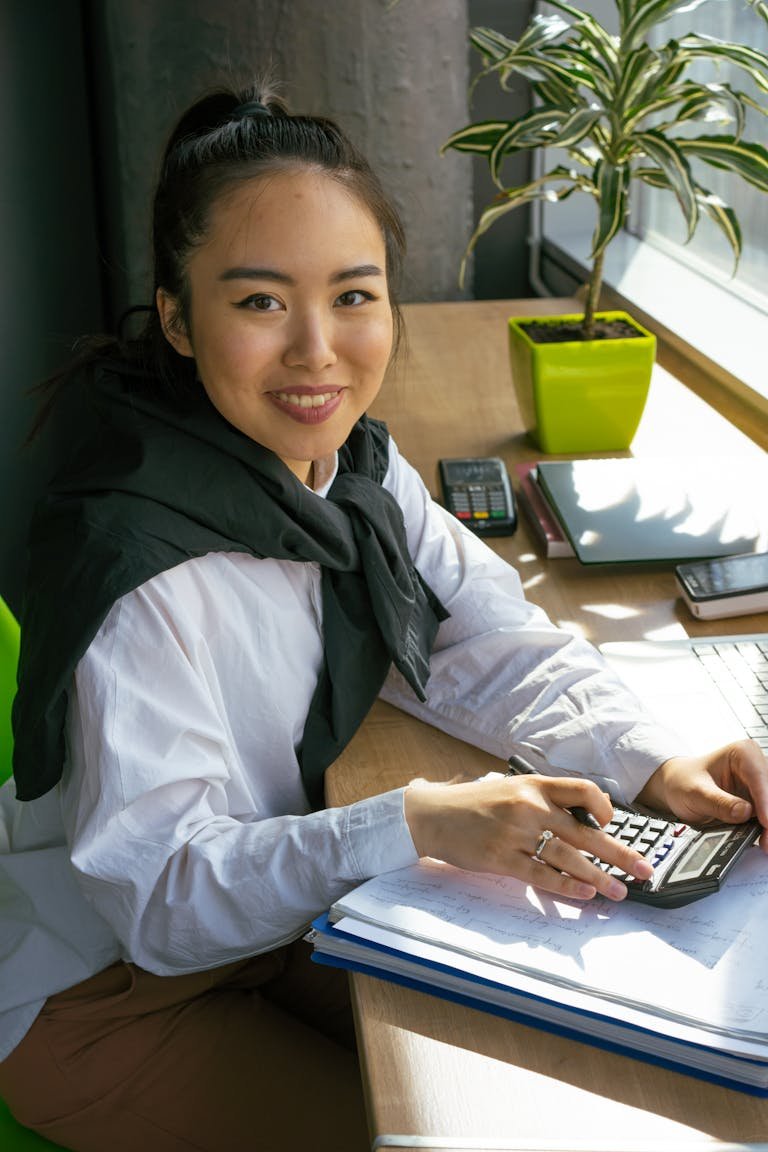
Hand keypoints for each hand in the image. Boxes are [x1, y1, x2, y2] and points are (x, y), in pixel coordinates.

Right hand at [403, 773, 652, 901]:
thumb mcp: (512, 788)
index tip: (615, 824)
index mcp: (534, 785)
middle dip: (619, 854)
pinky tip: (585, 895)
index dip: (605, 807)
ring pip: (568, 858)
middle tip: (644, 870)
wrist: (434, 814)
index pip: (582, 791)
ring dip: (599, 877)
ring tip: (620, 891)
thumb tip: (587, 817)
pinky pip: (541, 875)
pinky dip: (566, 887)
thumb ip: (545, 799)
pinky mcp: (500, 859)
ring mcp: (514, 834)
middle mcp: (528, 806)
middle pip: (584, 832)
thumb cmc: (476, 803)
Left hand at [636, 739, 767, 850]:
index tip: (766, 822)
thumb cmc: (683, 781)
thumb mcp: (695, 792)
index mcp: (742, 753)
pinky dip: (767, 828)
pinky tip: (763, 839)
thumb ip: (718, 802)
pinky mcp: (760, 802)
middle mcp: (756, 766)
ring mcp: (760, 786)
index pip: (760, 777)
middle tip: (766, 840)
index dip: (765, 801)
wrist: (677, 787)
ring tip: (765, 843)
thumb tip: (744, 812)